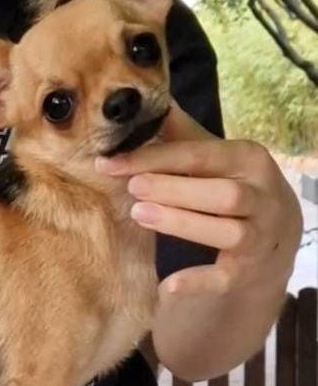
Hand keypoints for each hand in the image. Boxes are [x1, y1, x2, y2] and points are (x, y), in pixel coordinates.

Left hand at [95, 101, 303, 297]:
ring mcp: (259, 237)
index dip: (154, 158)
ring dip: (181, 223)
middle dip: (173, 189)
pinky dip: (197, 281)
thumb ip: (185, 136)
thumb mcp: (217, 159)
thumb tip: (152, 100)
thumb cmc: (233, 188)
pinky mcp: (247, 272)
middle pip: (221, 194)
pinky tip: (167, 285)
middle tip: (131, 187)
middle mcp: (263, 198)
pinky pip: (224, 278)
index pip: (200, 156)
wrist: (274, 238)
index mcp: (249, 161)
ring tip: (139, 213)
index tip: (110, 162)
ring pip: (225, 232)